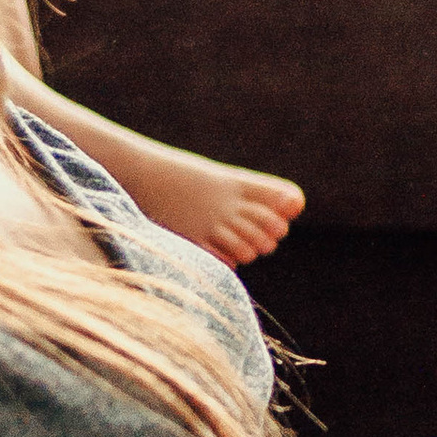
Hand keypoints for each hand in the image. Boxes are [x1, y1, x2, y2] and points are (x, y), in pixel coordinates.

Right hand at [169, 152, 304, 264]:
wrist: (141, 175)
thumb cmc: (184, 180)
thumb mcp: (222, 180)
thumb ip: (259, 191)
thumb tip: (295, 205)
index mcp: (236, 183)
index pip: (284, 198)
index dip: (284, 210)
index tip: (279, 213)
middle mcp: (227, 204)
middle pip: (271, 229)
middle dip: (269, 236)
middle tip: (256, 233)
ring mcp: (209, 223)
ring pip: (249, 250)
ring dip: (248, 251)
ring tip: (236, 242)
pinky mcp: (192, 240)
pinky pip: (224, 261)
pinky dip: (228, 260)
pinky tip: (219, 250)